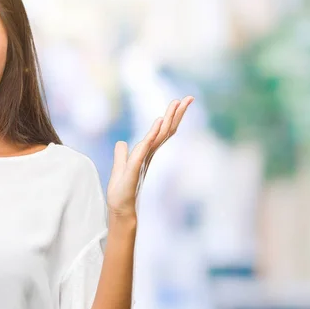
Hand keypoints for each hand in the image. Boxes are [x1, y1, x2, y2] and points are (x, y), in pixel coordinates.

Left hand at [106, 96, 194, 218]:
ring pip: (159, 136)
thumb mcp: (120, 168)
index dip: (171, 117)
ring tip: (177, 103)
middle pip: (166, 131)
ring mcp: (144, 160)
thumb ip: (122, 155)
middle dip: (177, 114)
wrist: (120, 210)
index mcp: (146, 153)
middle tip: (189, 98)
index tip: (180, 102)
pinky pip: (145, 147)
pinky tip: (159, 122)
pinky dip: (152, 134)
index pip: (161, 131)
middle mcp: (149, 155)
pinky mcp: (134, 167)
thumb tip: (121, 143)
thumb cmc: (121, 192)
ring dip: (168, 119)